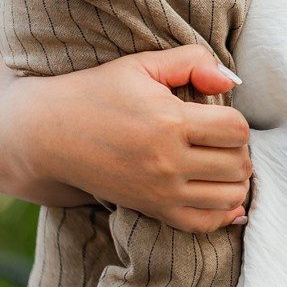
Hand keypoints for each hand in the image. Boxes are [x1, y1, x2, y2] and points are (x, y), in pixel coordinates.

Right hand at [0, 46, 252, 233]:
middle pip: (238, 164)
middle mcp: (168, 161)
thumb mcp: (141, 65)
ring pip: (229, 196)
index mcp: (169, 121)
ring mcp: (160, 191)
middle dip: (239, 149)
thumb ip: (192, 62)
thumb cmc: (96, 92)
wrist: (47, 134)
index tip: (218, 114)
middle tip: (221, 139)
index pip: (236, 129)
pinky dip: (221, 212)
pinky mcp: (151, 210)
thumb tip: (232, 80)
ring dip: (234, 179)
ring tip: (220, 162)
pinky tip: (219, 194)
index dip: (236, 120)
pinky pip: (203, 223)